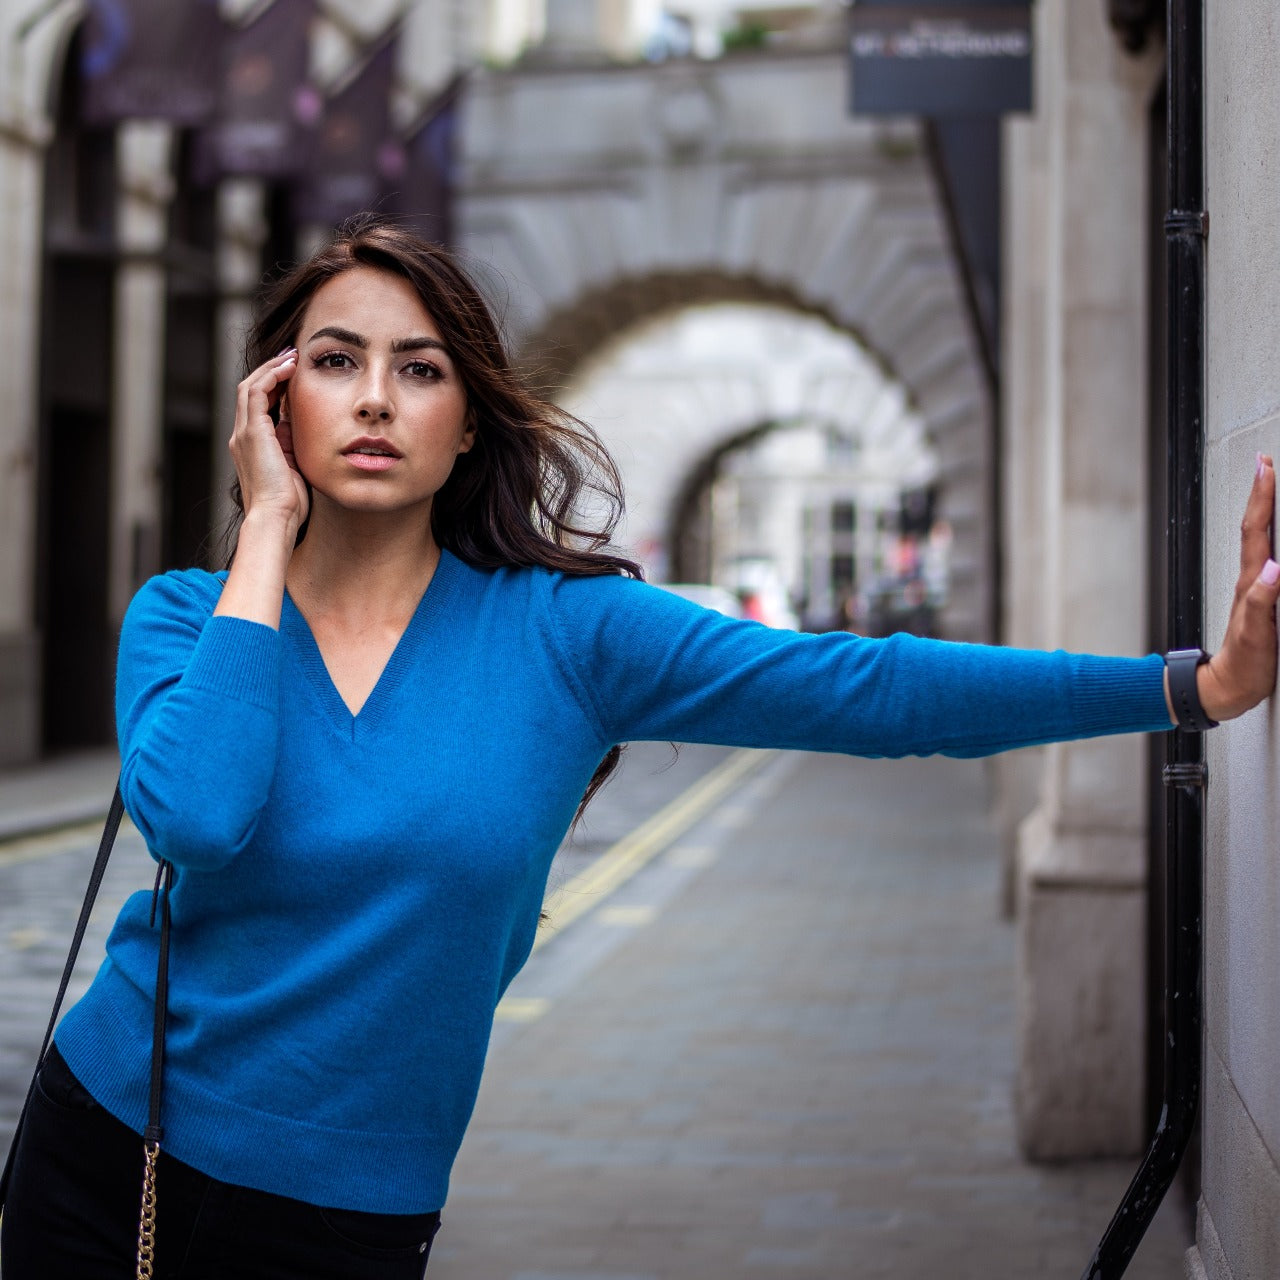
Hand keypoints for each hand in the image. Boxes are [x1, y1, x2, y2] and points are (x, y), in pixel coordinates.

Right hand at [229, 349, 307, 539]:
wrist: (276, 518)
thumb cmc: (289, 502)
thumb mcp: (293, 465)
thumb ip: (291, 444)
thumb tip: (301, 425)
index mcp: (251, 445)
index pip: (258, 404)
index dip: (275, 385)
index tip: (295, 373)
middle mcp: (242, 436)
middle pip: (251, 390)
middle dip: (271, 370)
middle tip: (293, 356)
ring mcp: (243, 433)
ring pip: (251, 386)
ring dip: (271, 368)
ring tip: (292, 356)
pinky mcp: (251, 433)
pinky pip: (256, 392)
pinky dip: (271, 376)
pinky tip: (289, 368)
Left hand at [1197, 454, 1279, 721]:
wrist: (1229, 687)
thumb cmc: (1243, 663)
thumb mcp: (1255, 633)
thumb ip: (1263, 601)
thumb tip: (1275, 569)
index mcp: (1252, 582)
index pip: (1257, 532)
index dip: (1262, 499)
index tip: (1266, 469)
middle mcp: (1253, 580)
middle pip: (1258, 528)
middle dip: (1262, 494)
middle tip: (1266, 465)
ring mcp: (1257, 589)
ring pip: (1262, 540)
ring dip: (1266, 511)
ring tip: (1269, 487)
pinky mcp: (1263, 600)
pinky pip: (1270, 560)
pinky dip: (1272, 538)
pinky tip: (1277, 537)